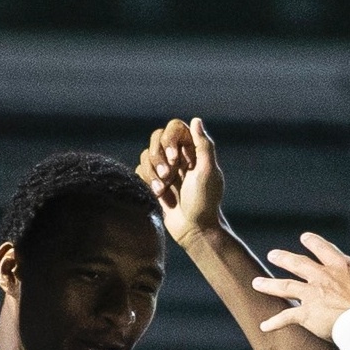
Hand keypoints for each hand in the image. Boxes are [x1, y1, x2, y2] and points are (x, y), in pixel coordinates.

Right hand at [137, 116, 224, 245]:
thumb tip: (196, 120)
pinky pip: (141, 170)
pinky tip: (158, 195)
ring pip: (146, 154)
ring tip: (163, 190)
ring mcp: (165, 169)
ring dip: (153, 172)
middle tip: (169, 175)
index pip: (174, 128)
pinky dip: (147, 181)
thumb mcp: (208, 172)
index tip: (175, 159)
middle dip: (158, 156)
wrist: (194, 230)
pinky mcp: (154, 182)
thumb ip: (203, 145)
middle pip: (156, 137)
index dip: (170, 139)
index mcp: (193, 150)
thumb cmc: (204, 202)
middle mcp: (178, 156)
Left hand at [251, 232, 349, 340]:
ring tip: (256, 282)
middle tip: (272, 255)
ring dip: (269, 284)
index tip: (305, 238)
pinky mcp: (307, 315)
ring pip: (284, 286)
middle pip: (297, 264)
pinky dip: (274, 322)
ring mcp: (312, 295)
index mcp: (341, 266)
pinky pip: (286, 317)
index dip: (313, 243)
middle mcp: (322, 276)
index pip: (323, 248)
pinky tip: (263, 325)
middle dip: (284, 258)